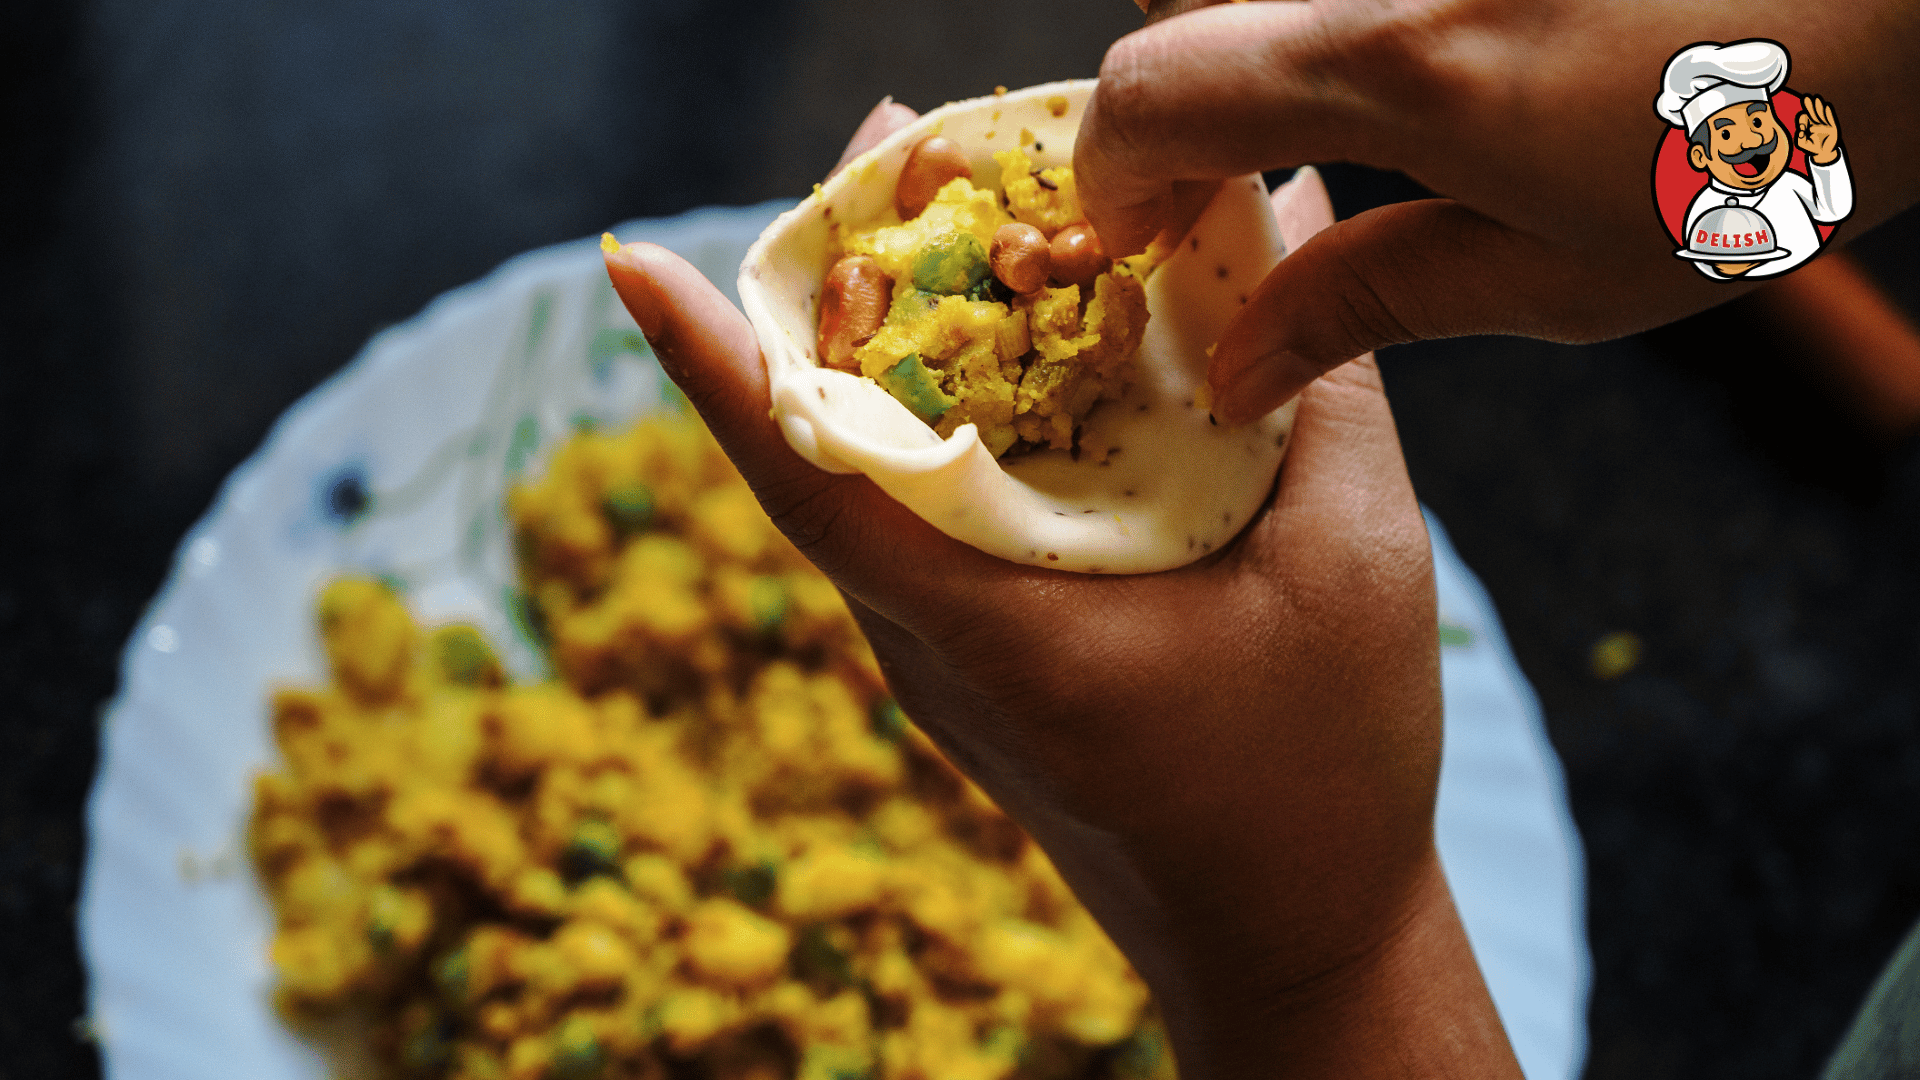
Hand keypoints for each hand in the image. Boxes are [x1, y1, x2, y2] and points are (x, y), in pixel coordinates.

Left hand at [603, 101, 1518, 1077]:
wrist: (1290, 943)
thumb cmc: (1325, 778)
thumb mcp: (1357, 567)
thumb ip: (1327, 384)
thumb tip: (1301, 207)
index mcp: (993, 625)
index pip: (808, 477)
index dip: (712, 366)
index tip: (628, 263)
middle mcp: (931, 641)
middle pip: (823, 446)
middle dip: (836, 282)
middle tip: (895, 135)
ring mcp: (941, 658)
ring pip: (866, 474)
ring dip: (888, 341)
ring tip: (944, 206)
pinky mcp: (973, 664)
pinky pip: (918, 514)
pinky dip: (937, 413)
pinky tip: (1007, 345)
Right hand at [1074, 0, 1919, 423]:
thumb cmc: (1771, 139)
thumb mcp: (1566, 275)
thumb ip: (1373, 303)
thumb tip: (1241, 368)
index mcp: (1397, 68)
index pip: (1146, 95)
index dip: (1105, 175)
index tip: (1139, 241)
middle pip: (1175, 7)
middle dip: (1168, 109)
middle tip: (1223, 190)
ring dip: (1248, 56)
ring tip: (1325, 130)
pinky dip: (1325, 26)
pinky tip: (1413, 73)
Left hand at [1797, 95, 1840, 165]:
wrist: (1824, 153)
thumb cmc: (1813, 147)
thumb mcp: (1803, 144)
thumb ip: (1800, 139)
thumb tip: (1801, 131)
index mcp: (1809, 125)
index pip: (1805, 119)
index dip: (1803, 117)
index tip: (1802, 116)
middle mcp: (1817, 123)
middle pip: (1813, 113)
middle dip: (1810, 105)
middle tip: (1806, 97)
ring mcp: (1825, 125)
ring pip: (1821, 114)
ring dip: (1819, 106)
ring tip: (1816, 98)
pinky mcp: (1833, 128)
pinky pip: (1830, 119)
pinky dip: (1828, 113)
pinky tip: (1826, 106)